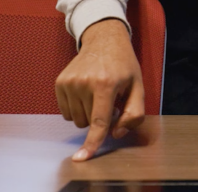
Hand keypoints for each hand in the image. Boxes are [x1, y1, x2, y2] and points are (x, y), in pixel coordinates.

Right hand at [55, 18, 144, 161]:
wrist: (104, 40)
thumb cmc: (124, 65)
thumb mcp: (138, 85)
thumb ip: (134, 112)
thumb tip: (116, 133)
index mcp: (106, 84)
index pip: (99, 121)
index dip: (93, 141)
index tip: (82, 157)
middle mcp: (84, 83)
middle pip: (87, 122)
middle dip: (99, 116)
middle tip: (109, 97)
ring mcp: (69, 82)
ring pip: (75, 119)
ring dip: (87, 112)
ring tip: (98, 92)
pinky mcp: (59, 82)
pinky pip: (66, 112)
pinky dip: (77, 107)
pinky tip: (86, 91)